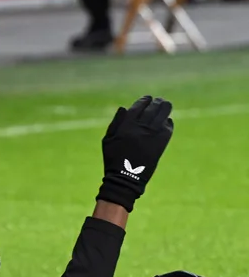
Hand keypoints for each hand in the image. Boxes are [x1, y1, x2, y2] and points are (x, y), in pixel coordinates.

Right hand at [97, 96, 173, 211]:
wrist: (126, 177)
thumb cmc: (114, 158)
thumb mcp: (108, 140)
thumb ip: (116, 122)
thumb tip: (124, 107)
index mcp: (126, 125)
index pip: (139, 106)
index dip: (145, 100)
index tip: (147, 99)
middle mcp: (140, 127)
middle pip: (154, 107)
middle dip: (157, 102)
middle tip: (159, 101)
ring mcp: (152, 133)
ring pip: (164, 113)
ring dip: (165, 108)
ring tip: (165, 107)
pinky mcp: (161, 141)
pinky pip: (168, 126)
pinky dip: (168, 122)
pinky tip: (165, 122)